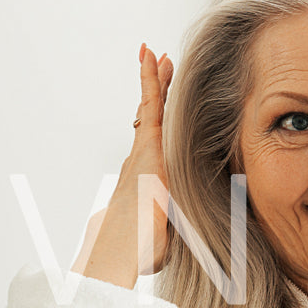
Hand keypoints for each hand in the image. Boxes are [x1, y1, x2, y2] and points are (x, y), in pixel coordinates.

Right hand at [72, 44, 174, 284]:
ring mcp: (143, 152)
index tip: (158, 106)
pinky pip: (151, 105)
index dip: (157, 124)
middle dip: (157, 93)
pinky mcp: (147, 145)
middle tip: (162, 67)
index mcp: (146, 181)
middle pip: (151, 120)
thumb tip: (187, 243)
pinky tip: (152, 57)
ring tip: (156, 54)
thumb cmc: (137, 253)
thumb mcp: (167, 241)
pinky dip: (150, 80)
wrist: (120, 252)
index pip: (155, 145)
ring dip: (154, 80)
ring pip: (151, 108)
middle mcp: (141, 162)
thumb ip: (174, 234)